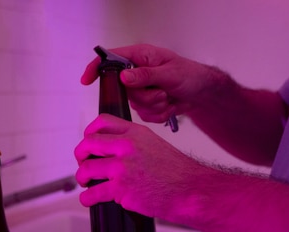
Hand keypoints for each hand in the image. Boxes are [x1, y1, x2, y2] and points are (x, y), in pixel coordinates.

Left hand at [75, 113, 207, 221]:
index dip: (89, 132)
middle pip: (88, 143)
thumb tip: (112, 150)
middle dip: (80, 155)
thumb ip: (134, 143)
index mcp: (135, 133)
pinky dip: (87, 198)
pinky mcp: (121, 189)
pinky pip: (93, 193)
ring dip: (82, 177)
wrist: (191, 190)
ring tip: (86, 183)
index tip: (87, 141)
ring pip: (87, 169)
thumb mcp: (155, 145)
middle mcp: (127, 147)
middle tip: (83, 163)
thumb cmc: (177, 173)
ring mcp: (123, 167)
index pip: (102, 122)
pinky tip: (89, 199)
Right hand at [81, 44, 211, 123]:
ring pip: (135, 105)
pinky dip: (159, 113)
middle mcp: (136, 74)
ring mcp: (139, 90)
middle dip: (144, 96)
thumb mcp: (170, 72)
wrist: (201, 93)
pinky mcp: (145, 105)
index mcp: (139, 58)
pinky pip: (144, 115)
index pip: (110, 60)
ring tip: (168, 96)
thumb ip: (146, 75)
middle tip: (162, 91)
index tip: (87, 80)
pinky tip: (169, 104)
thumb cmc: (189, 74)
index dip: (96, 69)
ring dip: (155, 105)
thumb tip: (124, 77)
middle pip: (123, 90)